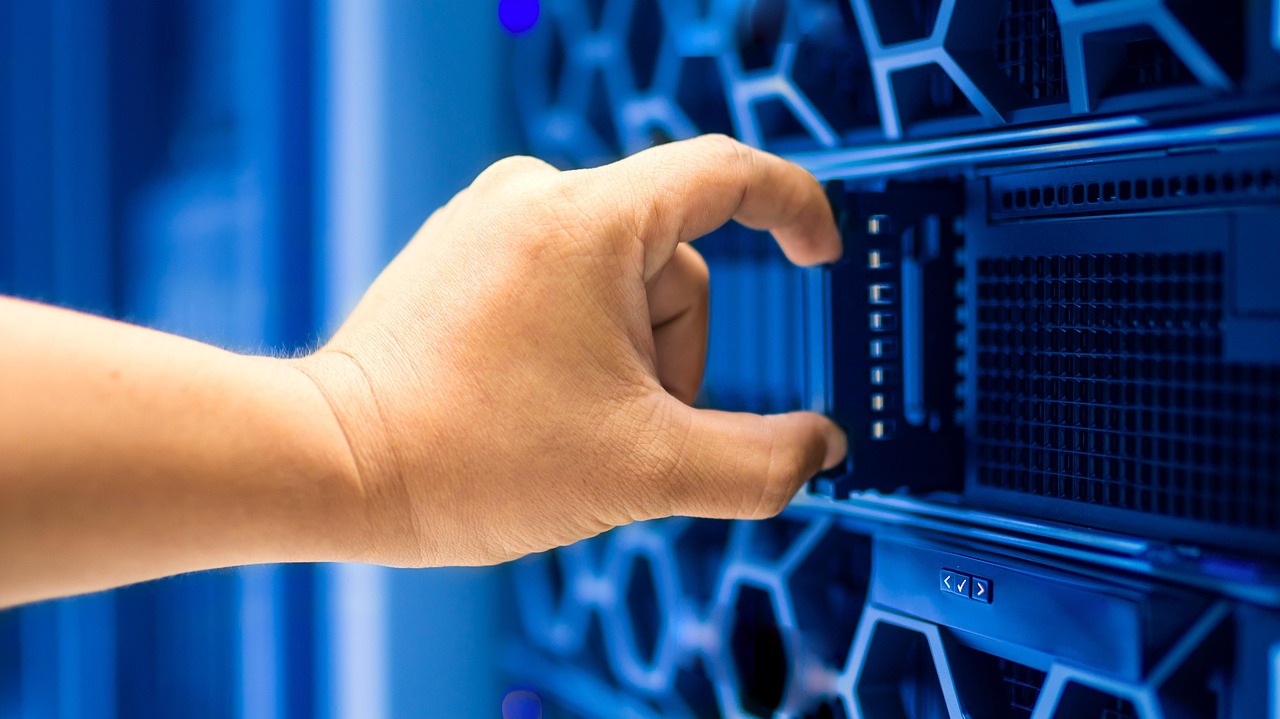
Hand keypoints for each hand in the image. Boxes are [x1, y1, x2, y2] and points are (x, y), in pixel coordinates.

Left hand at [292, 135, 846, 566]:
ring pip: (619, 283)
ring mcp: (490, 223)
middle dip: (675, 356)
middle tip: (624, 431)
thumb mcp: (646, 470)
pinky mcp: (461, 256)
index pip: (728, 172)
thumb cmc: (465, 457)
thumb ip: (760, 463)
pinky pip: (563, 285)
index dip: (794, 208)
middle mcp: (534, 196)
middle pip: (674, 264)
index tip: (820, 251)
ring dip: (626, 357)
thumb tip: (819, 449)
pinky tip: (533, 403)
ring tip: (565, 424)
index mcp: (589, 220)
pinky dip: (578, 344)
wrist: (330, 468)